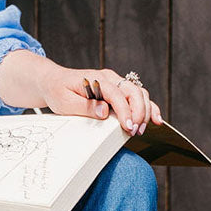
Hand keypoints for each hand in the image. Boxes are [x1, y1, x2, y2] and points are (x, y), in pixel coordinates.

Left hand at [39, 63, 162, 135]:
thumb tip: (104, 112)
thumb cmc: (58, 91)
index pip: (117, 94)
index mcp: (96, 79)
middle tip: (135, 132)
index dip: (125, 111)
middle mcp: (109, 78)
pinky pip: (139, 97)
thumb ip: (84, 107)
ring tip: (141, 130)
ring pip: (140, 93)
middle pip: (134, 91)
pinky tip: (156, 120)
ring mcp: (116, 83)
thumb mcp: (64, 102)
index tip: (128, 127)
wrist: (54, 81)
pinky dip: (149, 107)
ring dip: (145, 111)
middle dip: (139, 112)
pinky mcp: (119, 90)